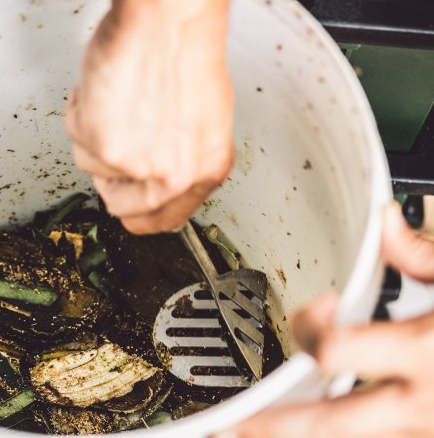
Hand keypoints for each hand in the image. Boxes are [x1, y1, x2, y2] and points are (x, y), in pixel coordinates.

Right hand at [66, 0, 233, 233]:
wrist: (166, 21)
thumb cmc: (184, 52)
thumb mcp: (202, 118)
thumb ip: (178, 157)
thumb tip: (153, 174)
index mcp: (204, 169)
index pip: (162, 221)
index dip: (138, 211)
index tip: (126, 201)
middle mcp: (174, 175)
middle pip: (119, 205)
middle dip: (111, 173)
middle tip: (121, 136)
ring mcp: (137, 164)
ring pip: (92, 166)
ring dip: (96, 133)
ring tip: (119, 99)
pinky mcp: (105, 146)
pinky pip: (76, 137)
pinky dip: (82, 110)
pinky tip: (107, 88)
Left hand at [218, 202, 433, 437]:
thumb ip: (425, 253)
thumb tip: (386, 224)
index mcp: (427, 352)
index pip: (334, 350)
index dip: (309, 326)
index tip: (314, 307)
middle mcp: (423, 405)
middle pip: (326, 426)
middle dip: (271, 428)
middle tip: (228, 427)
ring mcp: (427, 430)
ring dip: (304, 436)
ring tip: (261, 432)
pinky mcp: (428, 435)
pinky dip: (355, 431)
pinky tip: (330, 421)